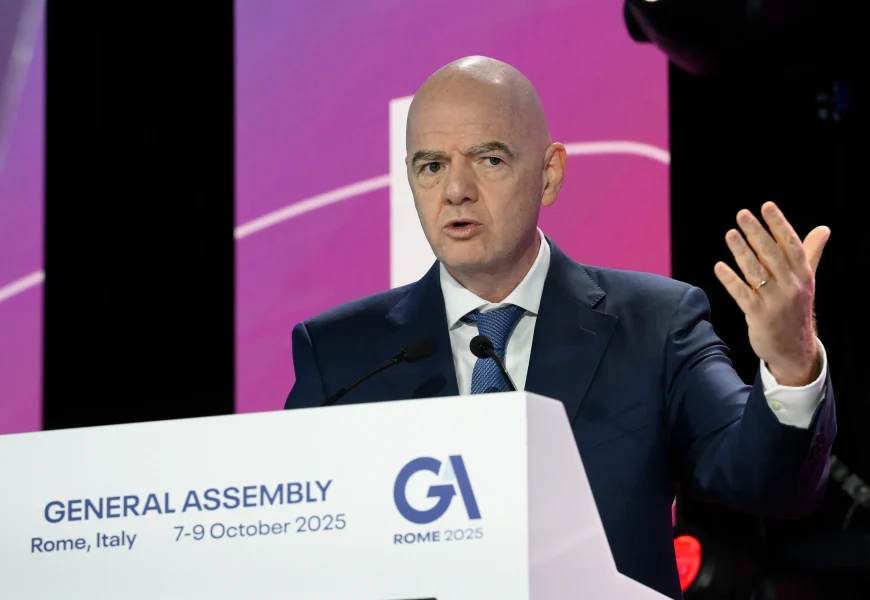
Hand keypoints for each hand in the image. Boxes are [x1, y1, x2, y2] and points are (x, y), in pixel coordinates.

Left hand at [713, 202, 829, 385]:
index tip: (767, 206)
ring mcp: (775, 302)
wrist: (794, 348)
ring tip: (730, 233)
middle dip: (757, 233)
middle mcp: (791, 286)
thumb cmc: (796, 307)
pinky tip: (719, 266)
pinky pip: (743, 294)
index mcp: (803, 274)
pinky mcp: (759, 316)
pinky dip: (731, 280)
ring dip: (741, 251)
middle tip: (742, 214)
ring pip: (756, 272)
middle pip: (772, 255)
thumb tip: (823, 229)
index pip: (791, 244)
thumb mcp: (806, 280)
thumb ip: (810, 253)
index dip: (779, 224)